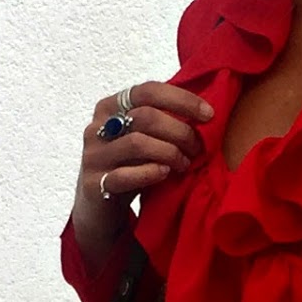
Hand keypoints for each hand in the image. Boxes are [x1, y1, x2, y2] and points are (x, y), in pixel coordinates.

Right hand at [74, 81, 214, 223]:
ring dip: (170, 152)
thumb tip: (205, 112)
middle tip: (197, 148)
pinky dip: (150, 172)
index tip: (208, 115)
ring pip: (137, 143)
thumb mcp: (141, 138)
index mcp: (110, 107)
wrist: (98, 211)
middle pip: (145, 116)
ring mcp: (93, 156)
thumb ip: (161, 121)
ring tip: (185, 164)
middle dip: (180, 131)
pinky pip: (124, 175)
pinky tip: (165, 174)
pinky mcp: (93, 185)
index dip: (182, 99)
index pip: (148, 91)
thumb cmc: (127, 167)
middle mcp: (97, 127)